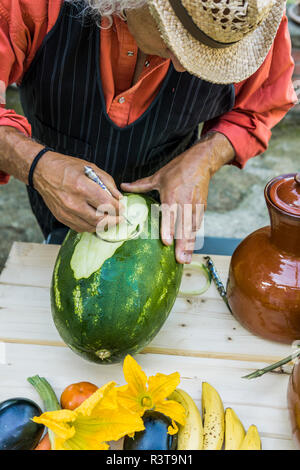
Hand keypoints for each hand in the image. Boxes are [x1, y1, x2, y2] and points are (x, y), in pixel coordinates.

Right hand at [34, 151, 123, 232]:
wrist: (42, 171)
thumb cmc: (66, 167)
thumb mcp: (91, 168)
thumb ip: (107, 183)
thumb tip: (119, 198)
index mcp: (82, 187)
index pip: (107, 204)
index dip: (118, 208)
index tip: (122, 209)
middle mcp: (73, 202)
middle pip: (100, 219)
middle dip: (114, 220)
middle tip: (120, 218)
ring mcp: (66, 212)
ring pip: (91, 226)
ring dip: (103, 225)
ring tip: (109, 219)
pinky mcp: (61, 217)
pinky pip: (80, 228)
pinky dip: (91, 226)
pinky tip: (95, 220)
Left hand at [121, 133, 234, 263]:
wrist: (201, 161)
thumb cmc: (178, 169)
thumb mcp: (158, 176)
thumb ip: (141, 185)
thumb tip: (123, 187)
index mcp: (171, 196)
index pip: (169, 215)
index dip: (169, 229)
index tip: (167, 242)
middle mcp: (183, 203)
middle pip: (183, 227)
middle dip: (182, 244)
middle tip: (180, 259)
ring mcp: (194, 206)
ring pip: (192, 229)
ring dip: (190, 245)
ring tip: (186, 259)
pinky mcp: (202, 208)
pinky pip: (197, 225)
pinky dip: (195, 237)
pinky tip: (192, 249)